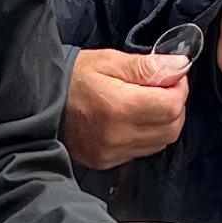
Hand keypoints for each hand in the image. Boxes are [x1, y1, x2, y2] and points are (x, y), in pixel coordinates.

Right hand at [65, 45, 191, 168]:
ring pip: (161, 142)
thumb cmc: (74, 77)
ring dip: (163, 121)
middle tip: (161, 88)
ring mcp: (111, 152)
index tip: (171, 77)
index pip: (171, 106)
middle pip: (171, 127)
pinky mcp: (106, 161)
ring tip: (145, 103)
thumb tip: (180, 66)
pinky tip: (133, 119)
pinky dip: (147, 135)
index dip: (178, 89)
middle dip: (173, 105)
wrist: (40, 102)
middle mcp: (116, 135)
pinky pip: (143, 151)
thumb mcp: (109, 61)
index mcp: (118, 106)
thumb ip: (147, 67)